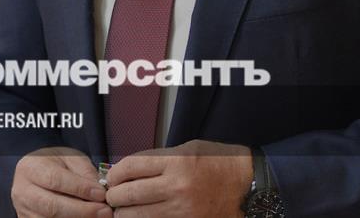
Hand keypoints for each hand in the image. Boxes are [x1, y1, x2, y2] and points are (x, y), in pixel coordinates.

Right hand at [11, 146, 111, 217]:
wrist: (37, 172)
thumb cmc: (55, 163)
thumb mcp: (71, 158)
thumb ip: (85, 172)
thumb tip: (99, 191)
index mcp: (30, 168)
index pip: (55, 180)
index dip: (79, 189)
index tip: (101, 194)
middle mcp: (22, 191)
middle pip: (51, 206)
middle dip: (81, 211)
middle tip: (104, 211)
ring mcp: (23, 210)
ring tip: (99, 216)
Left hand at [105, 139, 252, 217]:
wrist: (247, 185)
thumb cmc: (218, 163)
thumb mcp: (188, 149)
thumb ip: (158, 159)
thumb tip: (128, 170)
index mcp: (176, 162)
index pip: (130, 167)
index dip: (115, 173)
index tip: (112, 177)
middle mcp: (176, 187)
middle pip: (128, 194)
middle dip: (114, 196)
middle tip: (113, 195)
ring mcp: (181, 210)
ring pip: (136, 216)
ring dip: (124, 213)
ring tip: (124, 209)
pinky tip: (141, 216)